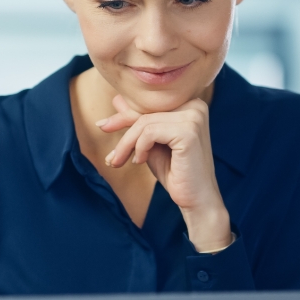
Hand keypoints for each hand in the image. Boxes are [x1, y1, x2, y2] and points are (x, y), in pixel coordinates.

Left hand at [97, 94, 231, 250]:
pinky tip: (140, 161)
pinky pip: (150, 132)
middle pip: (146, 111)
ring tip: (121, 161)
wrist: (196, 199)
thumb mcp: (151, 143)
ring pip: (144, 122)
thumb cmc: (175, 171)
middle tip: (108, 150)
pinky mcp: (188, 131)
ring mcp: (194, 117)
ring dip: (127, 144)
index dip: (124, 115)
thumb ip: (138, 122)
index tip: (102, 125)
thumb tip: (117, 100)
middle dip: (121, 128)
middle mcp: (195, 105)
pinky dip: (139, 147)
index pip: (149, 104)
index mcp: (189, 103)